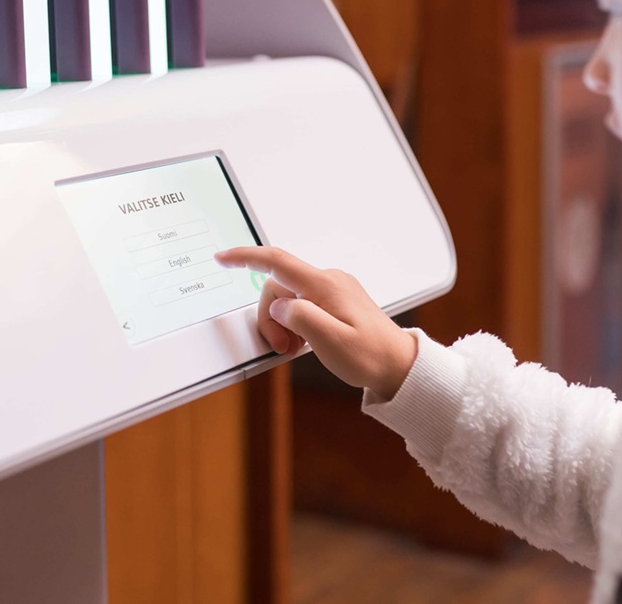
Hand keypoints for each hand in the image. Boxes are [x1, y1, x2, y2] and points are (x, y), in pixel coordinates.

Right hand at [214, 245, 417, 401]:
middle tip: (281, 348)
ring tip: (294, 349)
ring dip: (282, 323)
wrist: (399, 365)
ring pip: (288, 298)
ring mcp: (332, 290)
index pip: (277, 262)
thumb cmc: (371, 356)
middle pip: (278, 287)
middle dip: (269, 316)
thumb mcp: (331, 342)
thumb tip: (280, 305)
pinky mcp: (335, 301)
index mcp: (324, 286)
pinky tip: (304, 342)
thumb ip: (301, 318)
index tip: (222, 258)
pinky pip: (302, 304)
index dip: (245, 257)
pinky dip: (295, 323)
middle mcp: (328, 281)